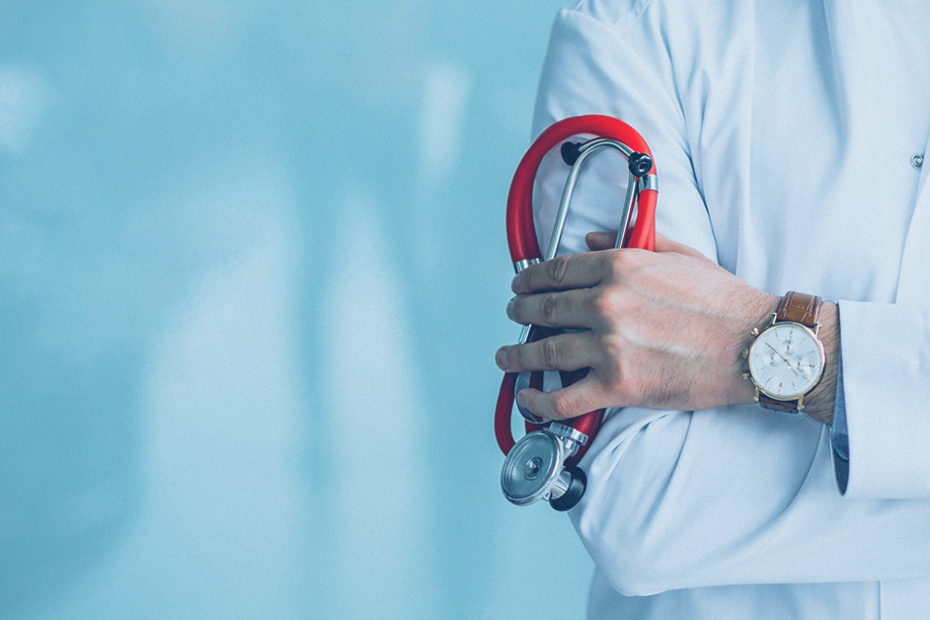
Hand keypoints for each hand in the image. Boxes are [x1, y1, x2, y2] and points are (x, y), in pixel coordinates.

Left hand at [495, 232, 783, 419]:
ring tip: (507, 356)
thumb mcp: (679, 255)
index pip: (557, 271)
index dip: (530, 279)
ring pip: (543, 352)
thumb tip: (591, 239)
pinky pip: (563, 398)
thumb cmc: (724, 302)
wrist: (756, 345)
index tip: (521, 285)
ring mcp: (609, 347)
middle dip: (520, 312)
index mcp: (619, 268)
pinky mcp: (617, 386)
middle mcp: (606, 304)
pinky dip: (539, 401)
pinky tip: (528, 398)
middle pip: (543, 308)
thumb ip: (631, 243)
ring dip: (517, 355)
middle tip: (512, 315)